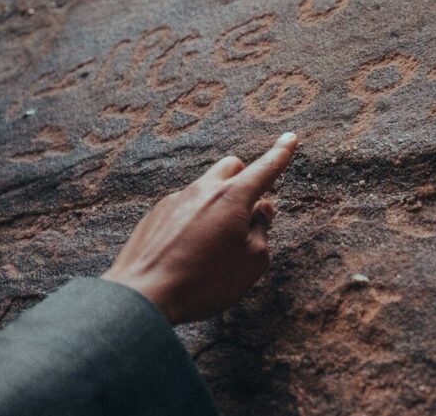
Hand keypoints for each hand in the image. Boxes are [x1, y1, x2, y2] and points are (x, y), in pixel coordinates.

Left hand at [102, 132, 297, 323]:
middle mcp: (203, 190)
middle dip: (245, 179)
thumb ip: (262, 230)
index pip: (265, 168)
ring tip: (214, 243)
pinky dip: (194, 219)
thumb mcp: (252, 262)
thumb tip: (260, 211)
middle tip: (248, 212)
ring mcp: (176, 200)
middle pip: (232, 166)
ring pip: (205, 187)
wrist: (144, 296)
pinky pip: (183, 206)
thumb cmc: (205, 281)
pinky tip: (188, 250)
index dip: (281, 153)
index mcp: (233, 197)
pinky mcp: (155, 215)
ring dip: (218, 203)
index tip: (290, 138)